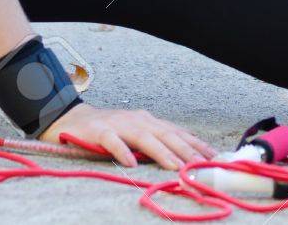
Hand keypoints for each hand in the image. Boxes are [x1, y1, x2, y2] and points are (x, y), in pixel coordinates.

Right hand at [38, 101, 217, 169]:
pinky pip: (112, 141)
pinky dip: (122, 151)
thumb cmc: (110, 131)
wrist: (73, 120)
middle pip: (166, 134)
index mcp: (149, 121)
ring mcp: (119, 124)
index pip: (177, 132)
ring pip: (144, 137)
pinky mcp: (99, 131)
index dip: (196, 144)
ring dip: (162, 152)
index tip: (214, 157)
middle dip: (186, 150)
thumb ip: (157, 143)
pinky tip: (131, 164)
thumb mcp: (137, 135)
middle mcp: (138, 120)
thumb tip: (184, 158)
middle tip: (201, 165)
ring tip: (176, 167)